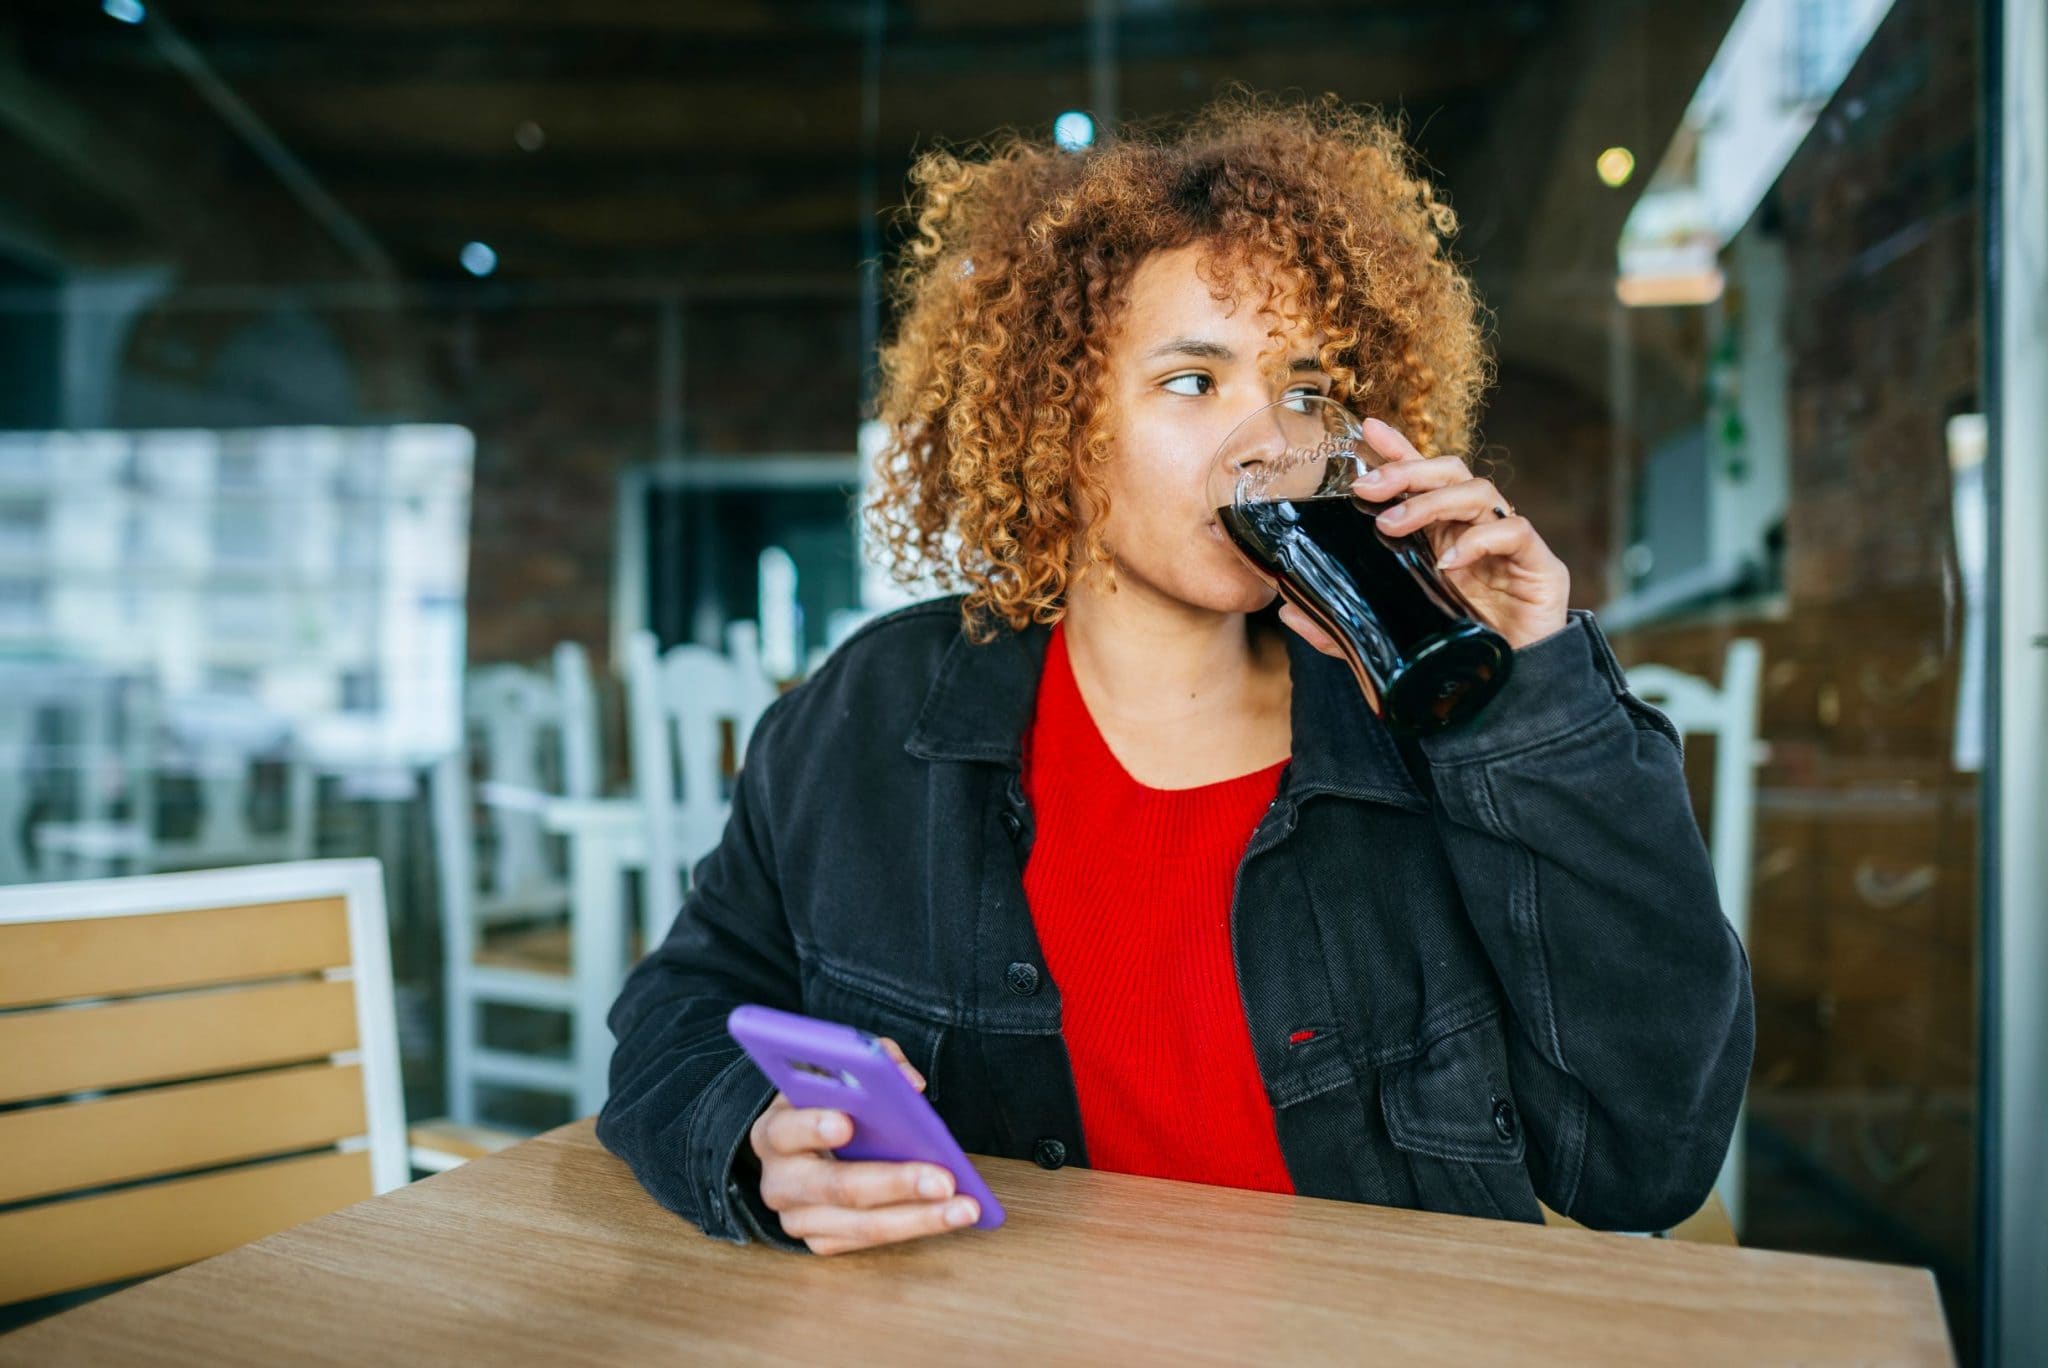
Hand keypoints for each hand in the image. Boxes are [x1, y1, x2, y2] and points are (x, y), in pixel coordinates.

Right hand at [747, 1035, 980, 1255]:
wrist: (801, 1149)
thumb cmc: (827, 1103)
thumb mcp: (839, 1074)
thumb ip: (875, 1061)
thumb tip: (910, 1084)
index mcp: (773, 1131)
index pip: (786, 1128)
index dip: (813, 1125)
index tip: (846, 1122)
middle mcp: (778, 1181)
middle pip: (836, 1186)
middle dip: (894, 1183)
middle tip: (944, 1180)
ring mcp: (797, 1218)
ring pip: (861, 1225)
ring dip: (919, 1218)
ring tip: (965, 1206)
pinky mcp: (820, 1242)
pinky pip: (870, 1242)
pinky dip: (915, 1228)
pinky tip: (951, 1215)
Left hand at [1276, 416, 1569, 654]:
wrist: (1512, 695)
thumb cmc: (1455, 655)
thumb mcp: (1389, 635)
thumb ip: (1344, 625)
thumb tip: (1289, 612)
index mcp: (1442, 535)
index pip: (1422, 479)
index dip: (1399, 450)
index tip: (1367, 429)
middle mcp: (1474, 530)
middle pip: (1449, 472)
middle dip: (1407, 471)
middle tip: (1367, 488)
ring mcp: (1508, 544)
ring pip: (1479, 492)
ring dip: (1432, 502)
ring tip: (1392, 527)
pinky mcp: (1540, 566)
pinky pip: (1514, 532)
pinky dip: (1479, 540)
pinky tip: (1449, 562)